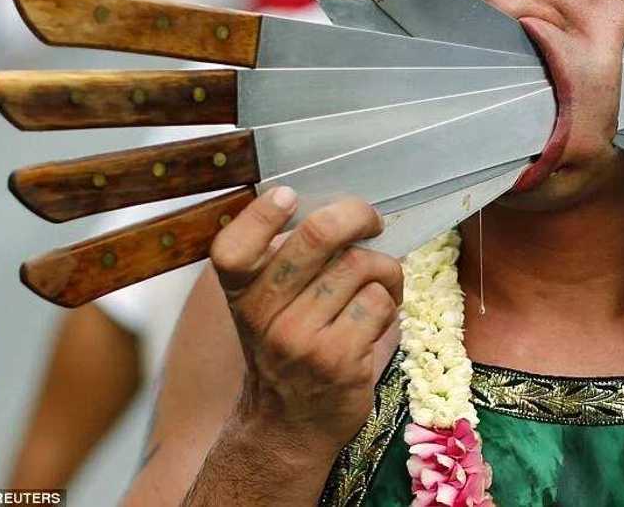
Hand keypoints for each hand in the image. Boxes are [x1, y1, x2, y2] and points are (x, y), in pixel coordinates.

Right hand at [208, 186, 400, 451]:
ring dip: (384, 269)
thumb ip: (285, 262)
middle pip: (317, 236)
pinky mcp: (339, 359)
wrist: (289, 426)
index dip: (260, 215)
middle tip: (372, 220)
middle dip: (357, 215)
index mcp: (241, 295)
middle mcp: (263, 316)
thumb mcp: (267, 307)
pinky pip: (380, 302)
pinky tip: (381, 316)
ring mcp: (300, 339)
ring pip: (361, 266)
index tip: (288, 196)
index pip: (232, 248)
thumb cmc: (288, 351)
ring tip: (381, 284)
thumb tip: (336, 208)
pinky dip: (390, 302)